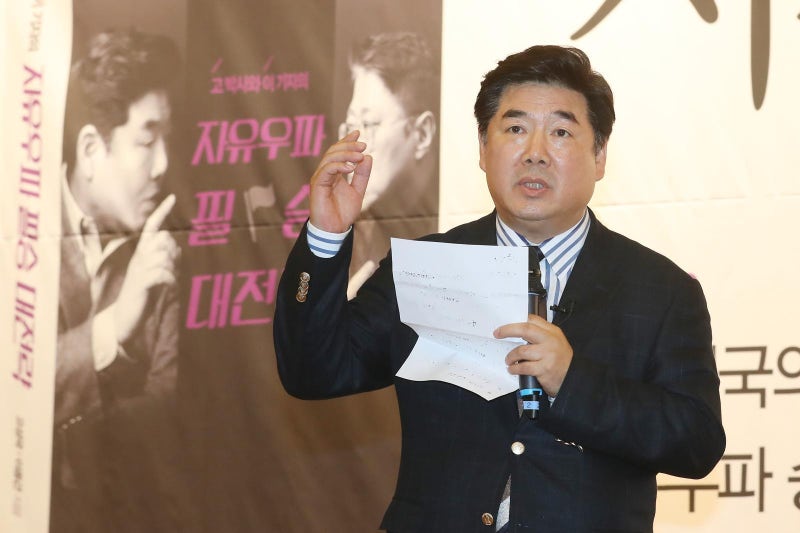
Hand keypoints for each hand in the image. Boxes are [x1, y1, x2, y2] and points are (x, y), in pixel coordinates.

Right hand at [115, 194, 179, 345]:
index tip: (173, 197)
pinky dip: (170, 280)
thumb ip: (163, 259)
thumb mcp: (151, 274)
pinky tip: (165, 287)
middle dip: (173, 254)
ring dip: (172, 269)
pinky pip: (163, 273)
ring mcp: (139, 269)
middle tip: (169, 270)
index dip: (161, 212)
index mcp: (142, 254)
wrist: (125, 320)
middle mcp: (139, 258)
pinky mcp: (141, 283)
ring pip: (165, 256)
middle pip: (165, 240)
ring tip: (165, 281)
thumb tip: (174, 244)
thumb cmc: (140, 296)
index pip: (152, 227)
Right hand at [309, 130, 371, 232]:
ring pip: (330, 158)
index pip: (338, 152)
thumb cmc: (343, 213)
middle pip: (333, 151)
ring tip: (360, 156)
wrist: (335, 230)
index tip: (358, 132)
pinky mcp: (317, 186)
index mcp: (333, 173)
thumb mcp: (358, 191)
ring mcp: (320, 178)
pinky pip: (326, 170)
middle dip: (348, 145)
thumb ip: (362, 175)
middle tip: (363, 144)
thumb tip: (368, 157)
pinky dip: (339, 166)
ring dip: (346, 154)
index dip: (347, 141)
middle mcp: (325, 173)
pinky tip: (351, 168)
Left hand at [494, 314, 573, 396]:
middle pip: (525, 330)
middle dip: (508, 330)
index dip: (517, 321)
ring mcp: (547, 355)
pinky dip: (515, 368)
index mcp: (552, 332)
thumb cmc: (561, 359)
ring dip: (511, 356)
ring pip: (522, 351)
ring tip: (508, 360)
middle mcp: (550, 341)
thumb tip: (522, 326)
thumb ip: (541, 332)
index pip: (533, 320)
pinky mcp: (544, 369)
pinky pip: (523, 367)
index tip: (504, 326)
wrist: (573, 377)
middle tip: (497, 333)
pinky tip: (512, 369)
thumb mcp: (556, 340)